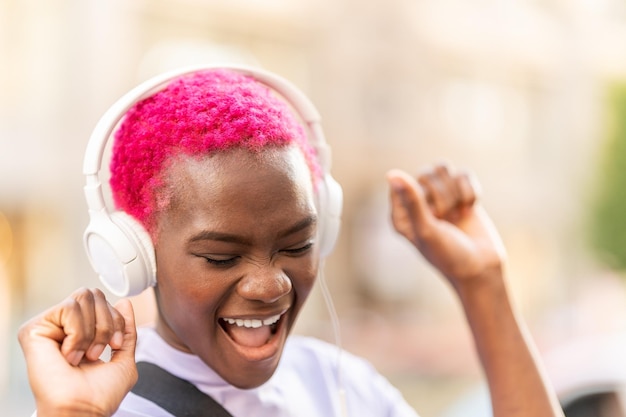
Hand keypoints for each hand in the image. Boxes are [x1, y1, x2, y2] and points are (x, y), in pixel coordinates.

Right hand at [18, 288, 137, 416]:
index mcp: (82, 333)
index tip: (115, 345)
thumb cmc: (101, 394)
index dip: (116, 320)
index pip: (102, 303)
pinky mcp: (35, 329)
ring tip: (83, 356)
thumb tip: (125, 301)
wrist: (84, 409)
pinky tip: (68, 355)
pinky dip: (78, 333)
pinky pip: (69, 307)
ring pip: (83, 297)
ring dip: (93, 331)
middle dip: (107, 322)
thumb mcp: (124, 357)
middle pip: (94, 294)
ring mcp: (49, 327)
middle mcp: (64, 328)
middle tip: (97, 352)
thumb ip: (126, 329)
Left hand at [386, 163, 505, 289]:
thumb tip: (392, 173)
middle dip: (442, 197)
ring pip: (444, 169)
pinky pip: (464, 174)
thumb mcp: (427, 230)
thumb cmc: (448, 255)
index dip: (422, 196)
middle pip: (426, 173)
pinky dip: (470, 192)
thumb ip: (411, 201)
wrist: (481, 269)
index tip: (431, 217)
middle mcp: (416, 203)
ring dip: (456, 193)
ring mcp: (438, 197)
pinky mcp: (459, 194)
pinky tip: (469, 211)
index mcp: (400, 212)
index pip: (403, 182)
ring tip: (457, 216)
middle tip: (447, 220)